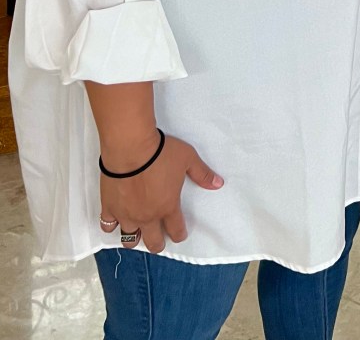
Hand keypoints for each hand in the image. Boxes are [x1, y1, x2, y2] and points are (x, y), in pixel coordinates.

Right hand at [99, 134, 223, 252]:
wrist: (131, 147)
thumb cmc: (161, 152)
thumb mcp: (188, 159)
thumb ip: (202, 174)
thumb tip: (219, 184)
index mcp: (167, 207)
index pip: (176, 230)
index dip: (180, 234)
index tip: (180, 234)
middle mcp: (147, 216)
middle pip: (153, 242)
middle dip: (158, 244)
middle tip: (159, 239)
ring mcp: (126, 214)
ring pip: (129, 239)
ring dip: (135, 238)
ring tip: (138, 232)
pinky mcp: (109, 207)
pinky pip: (107, 225)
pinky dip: (111, 225)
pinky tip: (115, 222)